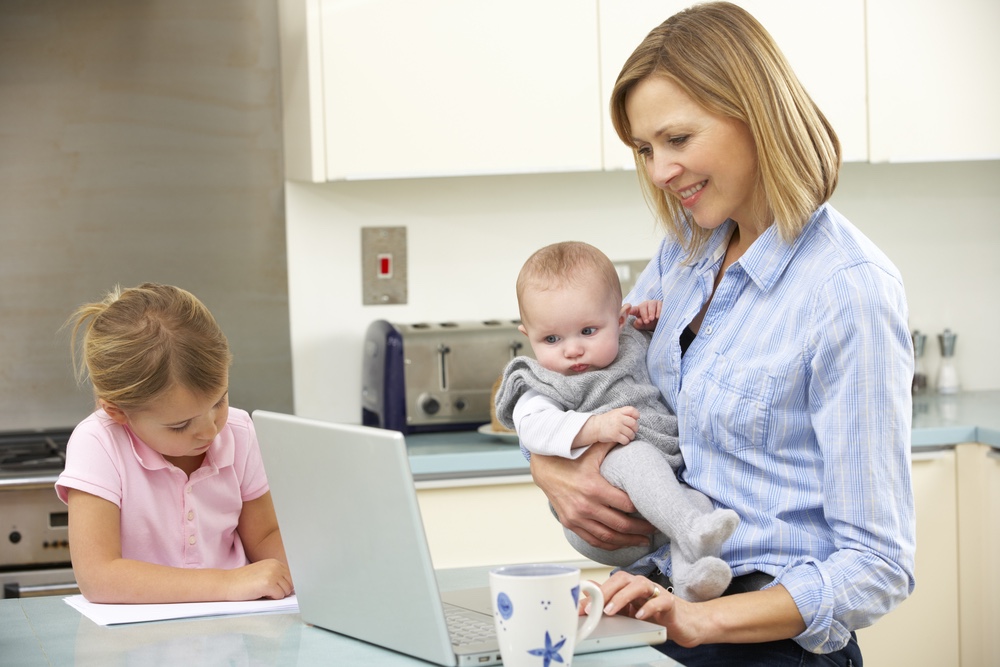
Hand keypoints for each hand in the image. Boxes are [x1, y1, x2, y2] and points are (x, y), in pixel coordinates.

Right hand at [225, 559, 293, 600]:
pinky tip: (260, 594)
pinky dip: (271, 599)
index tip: (271, 588)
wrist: (227, 583)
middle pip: (290, 584)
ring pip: (286, 591)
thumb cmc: (243, 581)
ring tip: (262, 592)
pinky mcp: (268, 584)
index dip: (282, 586)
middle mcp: (276, 566)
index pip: (290, 577)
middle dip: (281, 591)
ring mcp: (272, 574)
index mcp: (275, 562)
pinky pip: (279, 596)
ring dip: (276, 595)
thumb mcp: (262, 572)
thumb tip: (291, 587)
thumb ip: (276, 575)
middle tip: (265, 591)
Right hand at [529, 442, 654, 549]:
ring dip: (628, 541)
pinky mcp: (570, 524)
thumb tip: (632, 433)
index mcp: (594, 487)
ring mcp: (577, 517)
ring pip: (608, 537)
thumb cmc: (569, 458)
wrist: (544, 468)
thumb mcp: (591, 449)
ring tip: (643, 541)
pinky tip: (621, 543)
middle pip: (621, 524)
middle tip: (655, 529)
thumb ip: (612, 442)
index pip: (626, 504)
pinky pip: (593, 540)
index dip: (643, 508)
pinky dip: (609, 545)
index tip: (654, 509)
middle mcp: (585, 506)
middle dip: (641, 529)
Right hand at [584, 406, 638, 445]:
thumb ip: (625, 413)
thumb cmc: (607, 421)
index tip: (635, 419)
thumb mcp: (615, 413)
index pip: (632, 410)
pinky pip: (626, 440)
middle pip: (634, 423)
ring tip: (628, 437)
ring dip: (631, 436)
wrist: (595, 427)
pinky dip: (626, 441)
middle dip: (635, 429)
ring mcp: (617, 427)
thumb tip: (637, 417)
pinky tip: (623, 440)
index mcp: (619, 412)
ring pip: (631, 433)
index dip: (636, 415)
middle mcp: (619, 418)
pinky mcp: (615, 436)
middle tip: (632, 431)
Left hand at [595, 570, 705, 647]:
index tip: (582, 608)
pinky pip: (660, 601)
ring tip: (611, 611)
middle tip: (593, 608)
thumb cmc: (657, 614)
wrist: (686, 623)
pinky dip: (649, 607)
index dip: (595, 593)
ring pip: (639, 585)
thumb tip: (587, 595)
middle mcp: (642, 585)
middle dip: (605, 591)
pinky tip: (639, 616)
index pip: (610, 582)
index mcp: (630, 586)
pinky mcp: (671, 604)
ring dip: (622, 597)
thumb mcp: (629, 611)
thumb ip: (610, 602)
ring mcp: (657, 592)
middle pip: (622, 578)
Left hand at [630, 300, 661, 329]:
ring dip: (651, 312)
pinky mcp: (660, 303)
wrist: (660, 323)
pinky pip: (659, 306)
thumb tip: (638, 321)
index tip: (630, 312)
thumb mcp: (643, 326)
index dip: (631, 310)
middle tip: (646, 322)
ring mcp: (652, 303)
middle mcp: (645, 305)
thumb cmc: (649, 323)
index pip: (633, 309)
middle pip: (643, 307)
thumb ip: (639, 324)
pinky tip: (657, 317)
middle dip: (644, 315)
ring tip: (651, 319)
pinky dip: (658, 311)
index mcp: (638, 310)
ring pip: (651, 305)